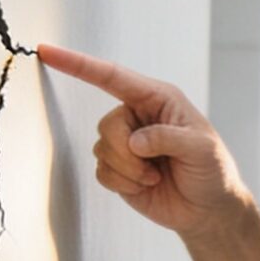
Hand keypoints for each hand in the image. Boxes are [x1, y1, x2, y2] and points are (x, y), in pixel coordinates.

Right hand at [38, 42, 251, 236]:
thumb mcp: (202, 149)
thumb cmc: (213, 171)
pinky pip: (101, 171)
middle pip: (107, 125)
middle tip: (153, 168)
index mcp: (158, 99)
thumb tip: (134, 142)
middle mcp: (138, 116)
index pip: (112, 76)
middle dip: (127, 152)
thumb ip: (169, 138)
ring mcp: (125, 142)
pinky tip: (146, 185)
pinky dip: (123, 183)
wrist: (208, 209)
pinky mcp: (118, 168)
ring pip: (102, 149)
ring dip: (129, 170)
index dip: (77, 64)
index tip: (46, 51)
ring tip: (155, 176)